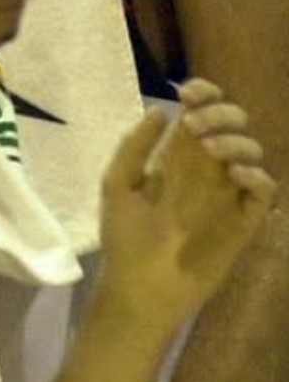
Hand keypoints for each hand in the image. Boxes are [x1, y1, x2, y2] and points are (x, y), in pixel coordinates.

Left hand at [99, 78, 274, 327]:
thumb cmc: (124, 239)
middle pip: (233, 123)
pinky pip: (264, 190)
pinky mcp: (243, 221)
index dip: (204, 94)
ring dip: (235, 139)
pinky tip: (235, 173)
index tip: (189, 92)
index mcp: (178, 155)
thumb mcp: (118, 185)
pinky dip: (256, 175)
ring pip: (252, 150)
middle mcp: (207, 168)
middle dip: (221, 112)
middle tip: (194, 126)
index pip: (202, 112)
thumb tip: (162, 109)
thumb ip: (134, 146)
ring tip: (209, 148)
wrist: (138, 289)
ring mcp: (227, 193)